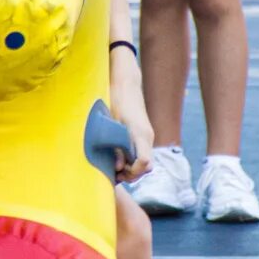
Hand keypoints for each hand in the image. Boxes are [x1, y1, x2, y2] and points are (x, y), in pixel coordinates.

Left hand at [108, 52, 152, 182]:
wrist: (126, 83)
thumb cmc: (115, 100)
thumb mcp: (111, 124)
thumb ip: (115, 146)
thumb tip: (119, 167)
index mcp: (140, 134)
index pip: (145, 163)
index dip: (133, 173)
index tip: (118, 172)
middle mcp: (147, 136)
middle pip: (147, 167)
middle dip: (132, 175)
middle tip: (114, 175)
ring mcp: (147, 135)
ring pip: (145, 161)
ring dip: (132, 168)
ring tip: (114, 168)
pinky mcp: (144, 133)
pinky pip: (142, 152)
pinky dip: (133, 160)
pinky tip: (118, 158)